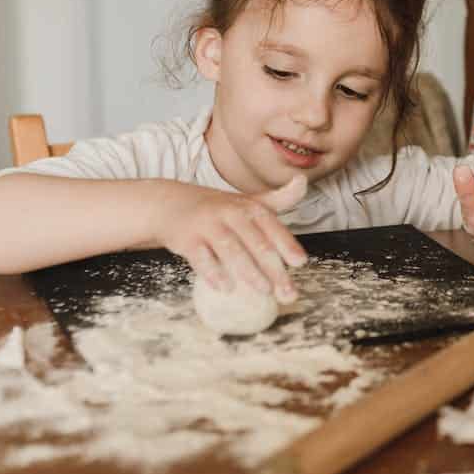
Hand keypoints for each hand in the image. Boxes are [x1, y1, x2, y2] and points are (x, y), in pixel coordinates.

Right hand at [151, 174, 309, 302]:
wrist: (170, 204)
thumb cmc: (217, 208)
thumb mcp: (248, 201)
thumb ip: (278, 198)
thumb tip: (303, 181)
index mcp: (248, 207)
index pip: (272, 226)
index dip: (287, 244)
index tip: (300, 262)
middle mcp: (230, 213)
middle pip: (255, 242)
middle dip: (274, 269)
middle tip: (287, 292)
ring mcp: (207, 225)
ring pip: (231, 249)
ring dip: (249, 271)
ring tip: (264, 290)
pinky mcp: (186, 239)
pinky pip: (200, 257)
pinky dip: (213, 272)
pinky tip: (226, 288)